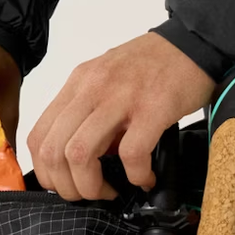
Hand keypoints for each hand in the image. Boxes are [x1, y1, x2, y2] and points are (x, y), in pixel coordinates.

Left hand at [26, 31, 218, 201]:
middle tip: (92, 193)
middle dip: (68, 186)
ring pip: (80, 154)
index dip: (47, 172)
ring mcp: (122, 97)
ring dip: (93, 186)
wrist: (195, 41)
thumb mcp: (108, 78)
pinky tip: (146, 177)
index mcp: (80, 82)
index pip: (39, 136)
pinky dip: (135, 175)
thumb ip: (90, 111)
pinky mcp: (153, 108)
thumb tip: (85, 159)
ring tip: (113, 190)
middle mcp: (93, 88)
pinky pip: (131, 154)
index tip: (67, 184)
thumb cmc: (155, 64)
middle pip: (54, 150)